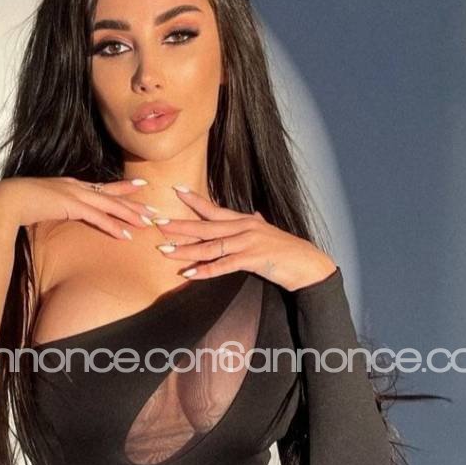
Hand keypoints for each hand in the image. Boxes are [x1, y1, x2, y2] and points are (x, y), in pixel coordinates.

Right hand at [0, 176, 156, 240]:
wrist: (6, 200)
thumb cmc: (18, 204)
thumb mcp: (41, 204)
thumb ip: (53, 207)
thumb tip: (56, 214)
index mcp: (70, 185)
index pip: (102, 186)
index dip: (122, 188)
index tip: (140, 187)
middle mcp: (76, 186)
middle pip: (112, 195)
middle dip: (135, 203)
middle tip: (154, 211)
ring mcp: (75, 194)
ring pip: (110, 205)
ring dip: (130, 215)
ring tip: (147, 224)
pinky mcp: (71, 205)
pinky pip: (98, 217)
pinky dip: (113, 226)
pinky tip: (126, 235)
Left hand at [153, 186, 337, 290]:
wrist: (307, 265)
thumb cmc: (286, 252)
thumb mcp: (268, 234)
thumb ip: (257, 224)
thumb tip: (253, 214)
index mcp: (245, 221)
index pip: (215, 208)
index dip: (194, 200)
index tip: (175, 190)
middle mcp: (245, 227)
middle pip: (206, 226)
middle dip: (180, 226)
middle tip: (158, 224)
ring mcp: (248, 242)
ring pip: (211, 245)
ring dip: (186, 250)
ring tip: (165, 252)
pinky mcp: (253, 259)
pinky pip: (224, 265)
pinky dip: (206, 270)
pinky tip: (190, 273)